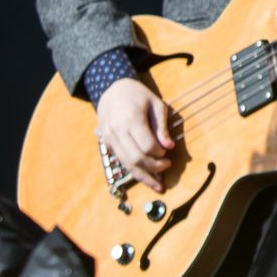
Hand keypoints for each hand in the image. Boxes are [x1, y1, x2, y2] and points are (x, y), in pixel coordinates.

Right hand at [96, 77, 174, 191]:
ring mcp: (109, 139)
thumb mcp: (156, 104)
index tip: (168, 152)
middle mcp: (117, 132)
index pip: (146, 145)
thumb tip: (169, 147)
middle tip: (167, 166)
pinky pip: (121, 161)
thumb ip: (161, 126)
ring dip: (143, 177)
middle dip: (153, 167)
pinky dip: (134, 171)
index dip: (159, 152)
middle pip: (135, 158)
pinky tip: (146, 178)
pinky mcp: (107, 144)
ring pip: (126, 164)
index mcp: (131, 119)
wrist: (112, 90)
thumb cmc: (138, 95)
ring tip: (158, 186)